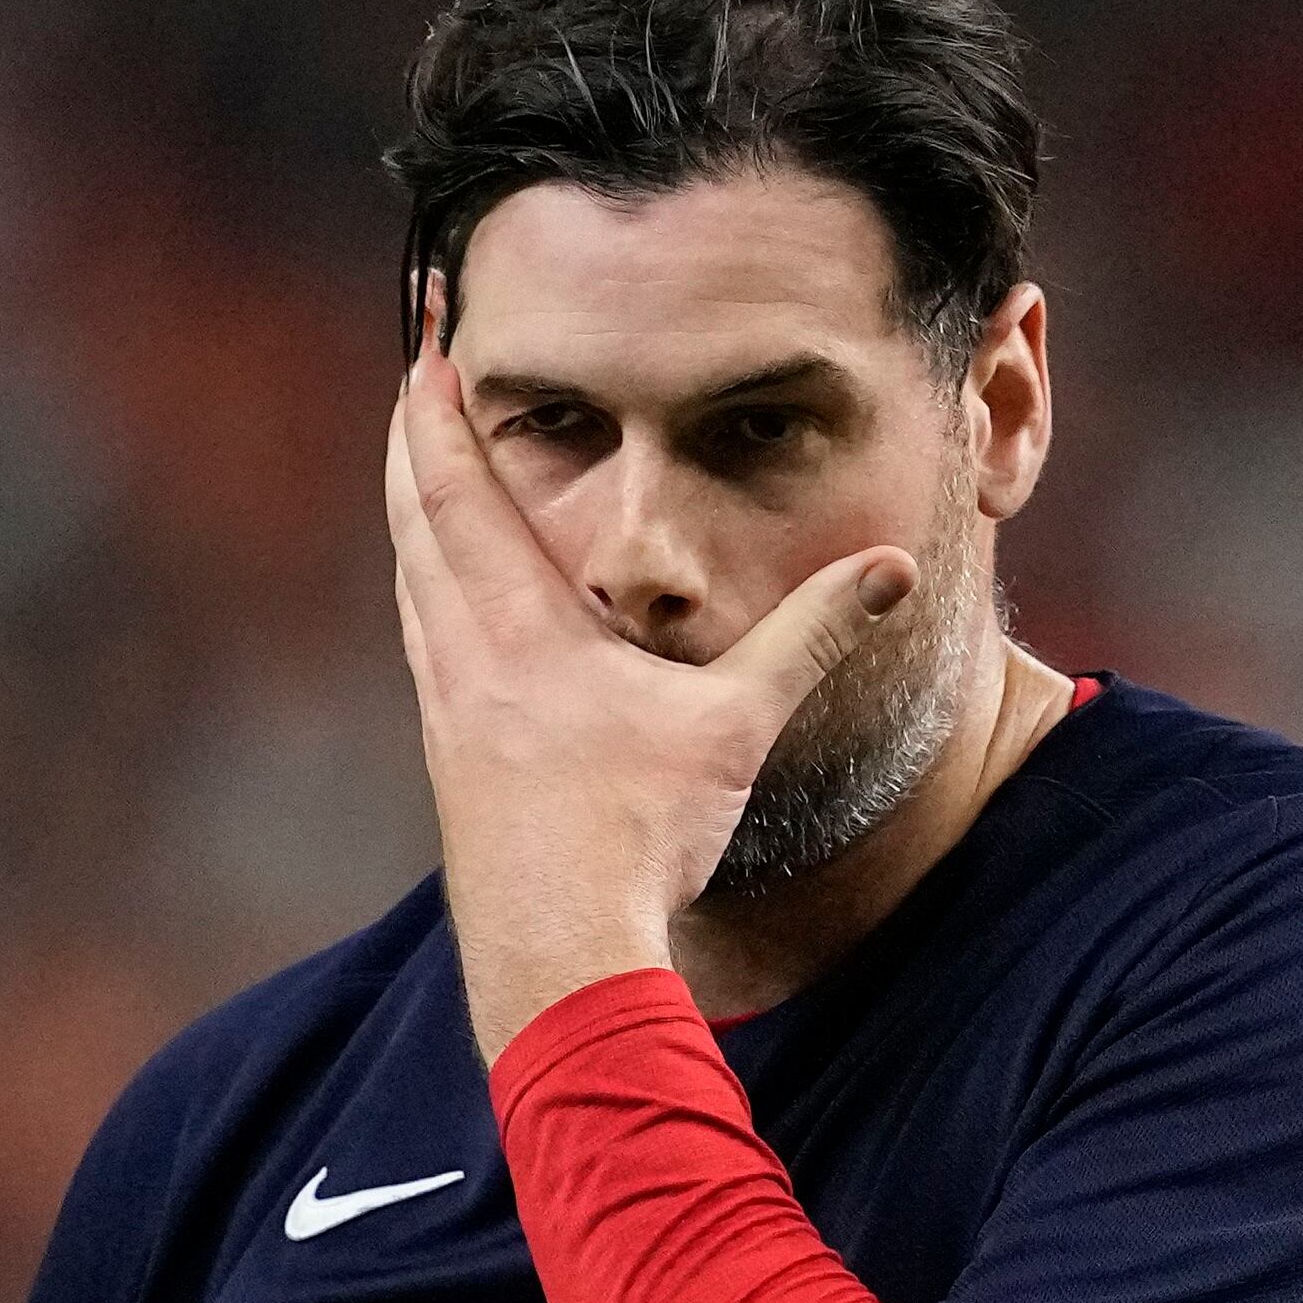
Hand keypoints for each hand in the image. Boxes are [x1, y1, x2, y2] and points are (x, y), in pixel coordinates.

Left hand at [384, 345, 913, 1058]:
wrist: (561, 960)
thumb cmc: (642, 841)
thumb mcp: (739, 727)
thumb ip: (810, 638)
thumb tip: (891, 568)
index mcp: (519, 632)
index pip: (455, 491)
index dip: (435, 410)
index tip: (427, 342)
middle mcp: (464, 663)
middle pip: (413, 524)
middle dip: (412, 442)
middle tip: (415, 379)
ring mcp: (449, 718)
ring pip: (413, 588)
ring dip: (414, 518)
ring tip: (423, 472)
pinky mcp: (454, 767)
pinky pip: (428, 650)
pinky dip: (430, 596)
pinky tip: (452, 611)